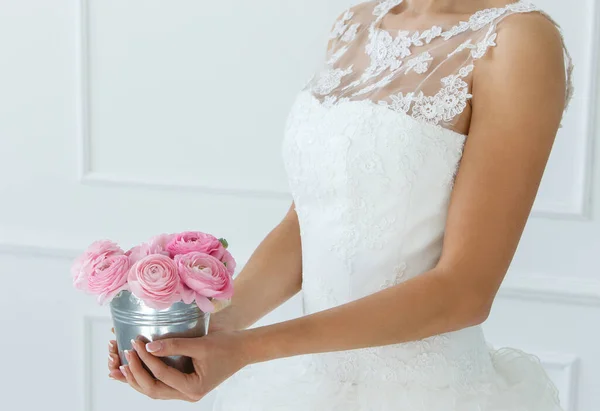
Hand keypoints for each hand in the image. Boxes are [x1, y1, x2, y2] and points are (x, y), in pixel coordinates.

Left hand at [107, 312, 236, 383]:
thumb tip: (149, 347)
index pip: (162, 375)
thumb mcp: (200, 344)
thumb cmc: (226, 346)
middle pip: (153, 389)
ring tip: (123, 363)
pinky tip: (136, 367)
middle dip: (136, 372)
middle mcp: (188, 394)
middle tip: (126, 353)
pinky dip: (147, 377)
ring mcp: (185, 391)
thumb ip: (175, 345)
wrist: (242, 349)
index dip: (147, 359)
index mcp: (193, 388)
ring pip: (154, 390)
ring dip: (138, 378)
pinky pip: (161, 384)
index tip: (137, 343)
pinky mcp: (184, 384)